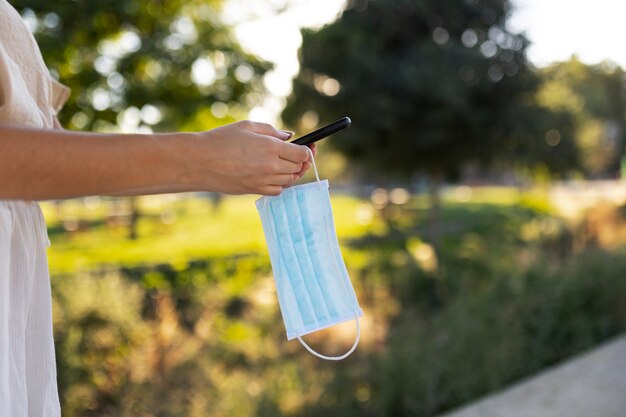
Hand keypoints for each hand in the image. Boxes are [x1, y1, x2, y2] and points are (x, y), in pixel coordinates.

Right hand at [173, 120, 313, 195]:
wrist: (200, 162)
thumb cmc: (221, 140)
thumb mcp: (247, 126)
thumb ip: (272, 131)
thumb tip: (289, 137)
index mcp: (271, 147)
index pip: (302, 154)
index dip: (307, 150)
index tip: (308, 147)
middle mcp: (271, 167)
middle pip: (298, 168)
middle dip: (301, 161)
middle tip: (299, 155)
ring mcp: (264, 181)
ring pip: (289, 180)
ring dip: (291, 172)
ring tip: (286, 163)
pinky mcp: (255, 191)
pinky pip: (278, 190)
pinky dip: (280, 183)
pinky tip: (274, 175)